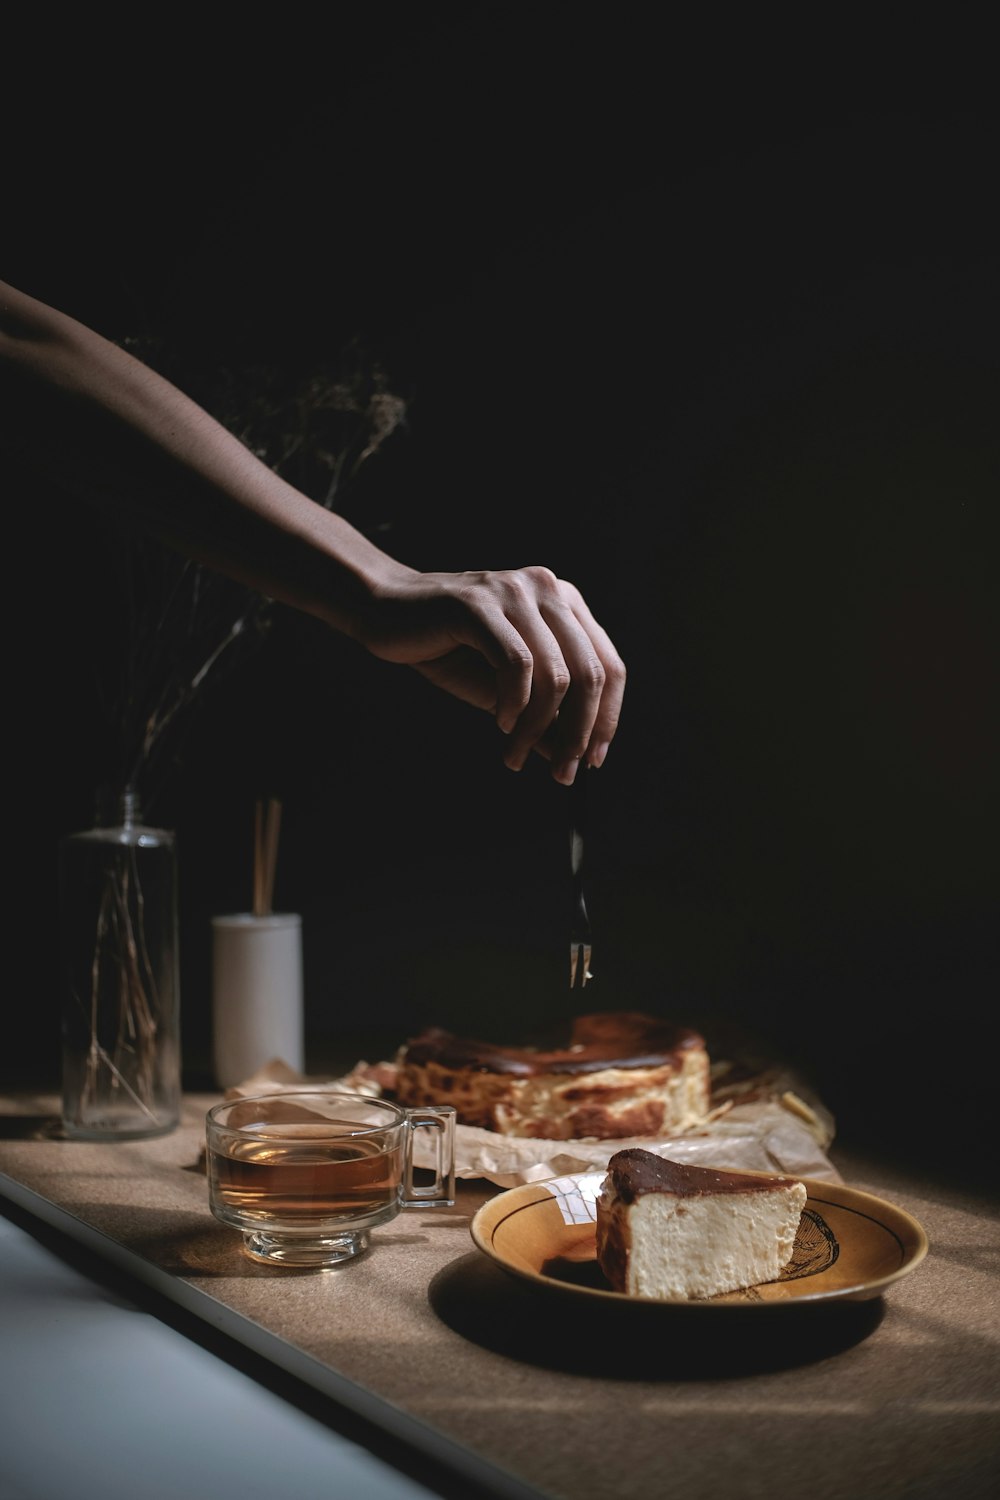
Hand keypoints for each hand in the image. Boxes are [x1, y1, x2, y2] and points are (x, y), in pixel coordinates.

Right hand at [358, 565, 625, 781]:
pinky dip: (514, 704)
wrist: (384, 612)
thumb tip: (571, 757)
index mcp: (565, 604)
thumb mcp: (504, 690)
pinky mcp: (479, 603)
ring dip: (537, 728)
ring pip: (555, 675)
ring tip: (513, 755)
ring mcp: (514, 591)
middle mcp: (548, 589)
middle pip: (590, 674)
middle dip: (578, 733)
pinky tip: (500, 722)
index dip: (607, 719)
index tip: (591, 762)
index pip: (609, 666)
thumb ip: (541, 715)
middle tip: (560, 773)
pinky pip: (517, 664)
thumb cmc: (448, 650)